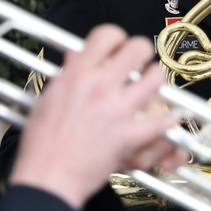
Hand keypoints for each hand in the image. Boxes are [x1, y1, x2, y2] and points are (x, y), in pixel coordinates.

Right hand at [10, 25, 186, 208]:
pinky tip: (168, 118)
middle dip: (141, 53)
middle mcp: (100, 86)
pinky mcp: (129, 136)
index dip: (116, 38)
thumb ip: (68, 74)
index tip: (117, 46)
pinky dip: (168, 120)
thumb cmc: (43, 142)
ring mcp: (117, 110)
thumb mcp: (48, 98)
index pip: (107, 35)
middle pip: (138, 49)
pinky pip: (161, 122)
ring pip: (155, 79)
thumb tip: (76, 57)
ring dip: (156, 79)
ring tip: (151, 84)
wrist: (48, 175)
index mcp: (78, 74)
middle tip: (138, 62)